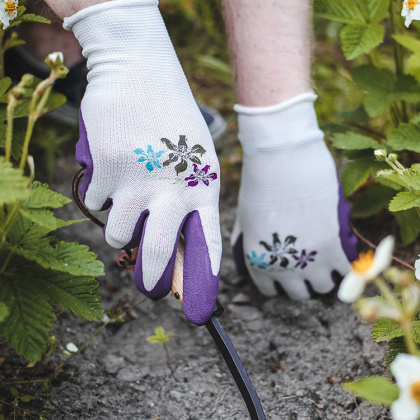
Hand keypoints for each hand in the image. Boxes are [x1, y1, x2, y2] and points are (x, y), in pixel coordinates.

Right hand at [65, 0, 221, 323]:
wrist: (141, 71)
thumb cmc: (173, 119)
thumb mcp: (196, 156)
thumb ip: (188, 199)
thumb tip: (177, 245)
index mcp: (202, 185)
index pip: (206, 244)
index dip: (202, 280)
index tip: (200, 309)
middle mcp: (172, 189)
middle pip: (158, 254)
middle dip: (152, 280)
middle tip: (151, 290)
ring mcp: (137, 181)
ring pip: (119, 235)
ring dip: (121, 231)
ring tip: (127, 208)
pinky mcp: (105, 171)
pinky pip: (98, 204)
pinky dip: (103, 195)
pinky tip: (114, 171)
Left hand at [231, 92, 357, 298]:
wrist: (282, 162)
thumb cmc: (259, 185)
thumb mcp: (244, 219)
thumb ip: (246, 242)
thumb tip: (246, 255)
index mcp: (256, 262)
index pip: (270, 290)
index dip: (279, 281)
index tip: (288, 270)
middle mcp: (281, 269)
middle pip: (298, 293)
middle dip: (303, 281)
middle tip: (309, 263)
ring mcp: (309, 261)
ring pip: (324, 287)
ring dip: (325, 274)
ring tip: (326, 257)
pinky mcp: (333, 247)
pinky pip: (346, 272)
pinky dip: (346, 266)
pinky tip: (341, 251)